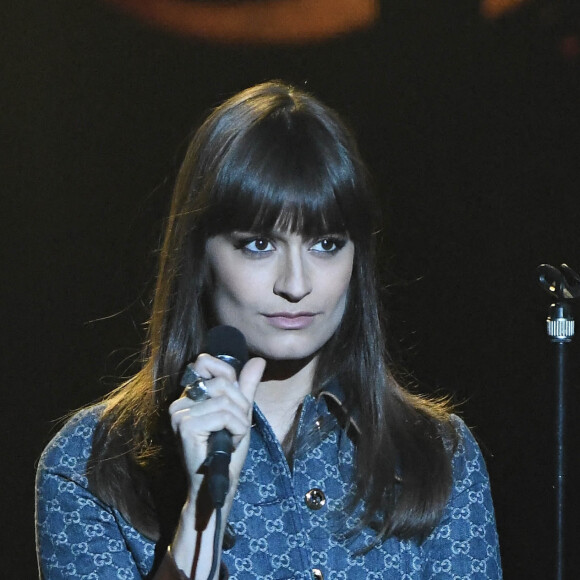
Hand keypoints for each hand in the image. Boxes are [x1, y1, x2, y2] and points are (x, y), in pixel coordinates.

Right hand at [169, 354, 265, 499]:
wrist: (217, 485)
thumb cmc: (227, 450)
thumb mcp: (240, 413)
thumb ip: (246, 387)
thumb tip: (259, 360)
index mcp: (189, 396)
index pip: (206, 362)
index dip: (228, 374)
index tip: (235, 401)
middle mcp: (180, 402)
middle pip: (223, 383)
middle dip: (240, 406)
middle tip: (235, 428)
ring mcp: (180, 414)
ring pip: (227, 401)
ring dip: (239, 422)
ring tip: (231, 438)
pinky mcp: (187, 427)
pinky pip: (225, 416)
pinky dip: (237, 431)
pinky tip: (229, 444)